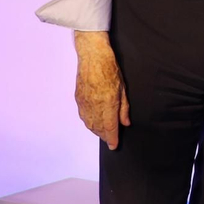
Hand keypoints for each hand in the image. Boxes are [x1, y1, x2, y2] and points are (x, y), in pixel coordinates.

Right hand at [74, 31, 130, 149]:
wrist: (93, 57)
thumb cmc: (110, 69)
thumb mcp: (123, 88)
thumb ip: (124, 108)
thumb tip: (125, 123)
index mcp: (108, 103)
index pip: (110, 127)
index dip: (112, 139)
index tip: (114, 146)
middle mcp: (95, 105)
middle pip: (98, 128)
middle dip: (105, 136)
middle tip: (110, 139)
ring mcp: (84, 103)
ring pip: (89, 124)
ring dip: (96, 130)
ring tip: (103, 133)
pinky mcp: (78, 99)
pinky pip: (83, 116)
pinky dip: (89, 122)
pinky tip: (93, 123)